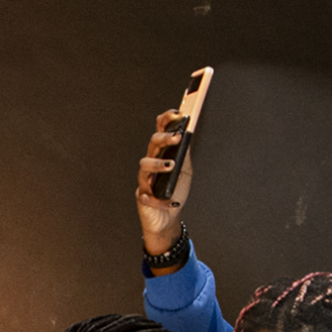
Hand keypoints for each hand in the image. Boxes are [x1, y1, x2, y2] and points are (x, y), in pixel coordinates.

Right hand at [131, 110, 191, 252]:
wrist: (167, 218)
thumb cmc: (175, 191)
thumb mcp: (185, 169)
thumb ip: (184, 153)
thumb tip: (189, 133)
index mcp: (161, 154)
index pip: (160, 131)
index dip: (166, 120)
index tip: (177, 113)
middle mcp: (151, 163)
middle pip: (152, 144)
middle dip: (164, 138)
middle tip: (177, 137)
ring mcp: (145, 180)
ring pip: (144, 166)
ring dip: (158, 164)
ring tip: (171, 165)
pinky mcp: (142, 197)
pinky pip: (147, 196)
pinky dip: (159, 199)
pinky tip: (169, 200)